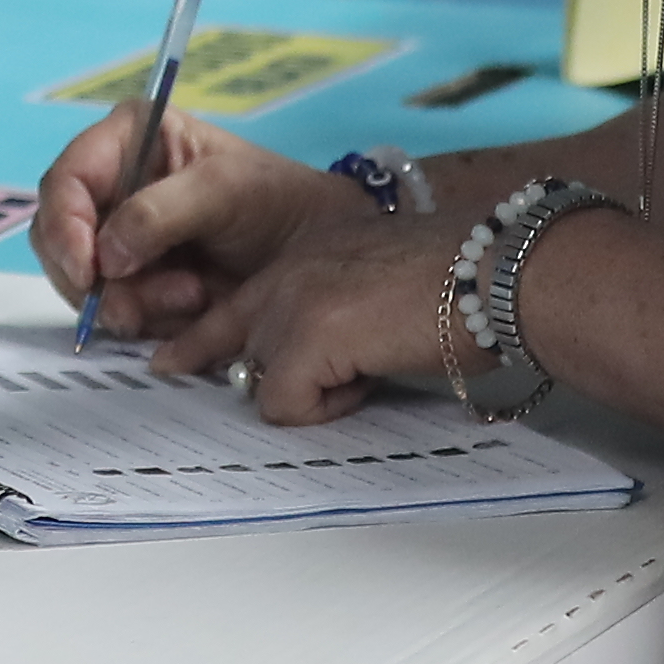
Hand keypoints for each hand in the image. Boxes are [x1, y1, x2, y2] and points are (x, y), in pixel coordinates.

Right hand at [31, 110, 328, 339]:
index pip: (65, 182)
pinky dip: (147, 317)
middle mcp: (112, 186)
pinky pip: (112, 309)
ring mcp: (119, 237)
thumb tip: (105, 256)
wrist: (314, 253)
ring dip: (134, 301)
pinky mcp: (133, 280)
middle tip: (144, 298)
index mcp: (127, 140)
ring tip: (193, 295)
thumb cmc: (275, 200)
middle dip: (99, 276)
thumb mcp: (222, 190)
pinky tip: (191, 305)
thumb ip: (157, 214)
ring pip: (82, 282)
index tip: (88, 271)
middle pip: (58, 238)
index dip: (64, 226)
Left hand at [140, 178, 503, 424]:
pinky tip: (368, 379)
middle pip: (225, 336)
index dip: (203, 337)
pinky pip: (285, 404)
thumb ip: (335, 314)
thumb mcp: (379, 287)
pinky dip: (326, 409)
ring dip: (310, 391)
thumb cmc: (464, 283)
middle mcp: (289, 271)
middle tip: (170, 372)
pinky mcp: (305, 337)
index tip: (170, 359)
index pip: (238, 301)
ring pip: (260, 379)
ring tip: (367, 370)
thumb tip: (320, 365)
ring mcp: (291, 302)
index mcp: (308, 254)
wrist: (493, 272)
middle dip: (213, 364)